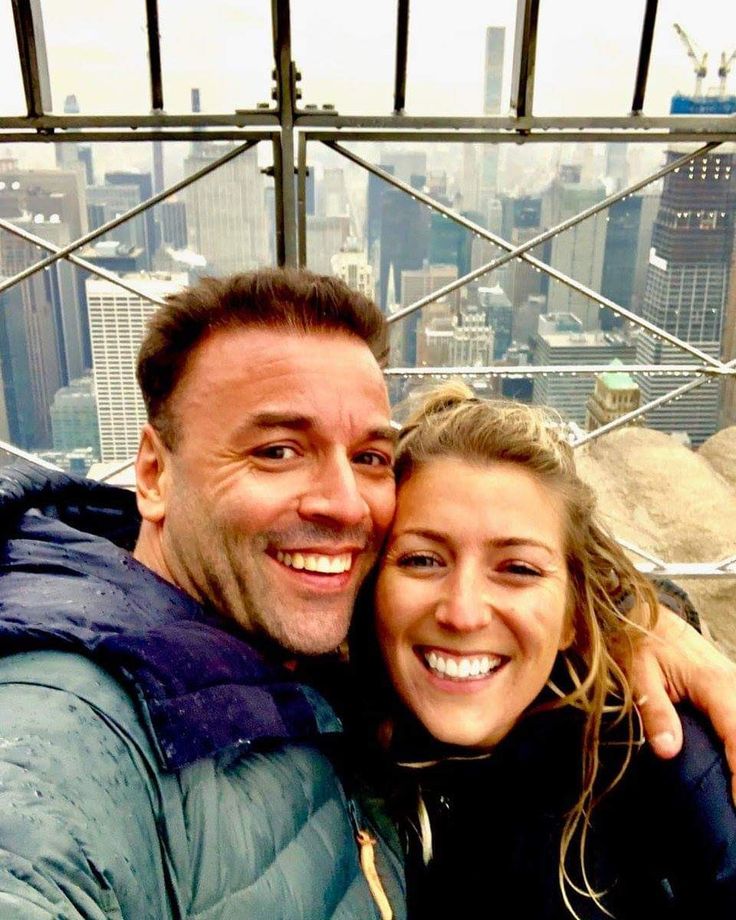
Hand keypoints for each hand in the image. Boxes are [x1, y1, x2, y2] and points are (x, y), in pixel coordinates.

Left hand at [631, 607, 735, 799]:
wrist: (637, 609)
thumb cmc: (634, 638)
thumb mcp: (636, 673)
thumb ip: (654, 710)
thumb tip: (668, 751)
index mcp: (714, 683)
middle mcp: (733, 684)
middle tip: (731, 807)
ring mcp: (734, 685)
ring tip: (731, 794)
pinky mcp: (728, 687)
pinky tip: (730, 770)